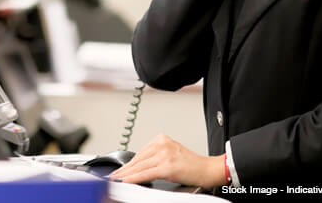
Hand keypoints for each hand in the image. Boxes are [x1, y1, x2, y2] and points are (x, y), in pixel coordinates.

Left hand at [108, 134, 224, 188]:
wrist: (208, 169)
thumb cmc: (192, 165)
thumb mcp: (171, 154)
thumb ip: (155, 157)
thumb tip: (138, 167)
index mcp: (162, 139)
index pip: (139, 153)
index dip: (127, 164)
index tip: (118, 170)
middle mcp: (162, 144)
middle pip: (137, 160)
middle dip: (123, 170)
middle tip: (112, 176)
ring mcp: (164, 155)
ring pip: (139, 167)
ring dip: (125, 175)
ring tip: (116, 180)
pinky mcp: (167, 167)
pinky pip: (145, 174)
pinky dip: (133, 178)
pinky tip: (126, 181)